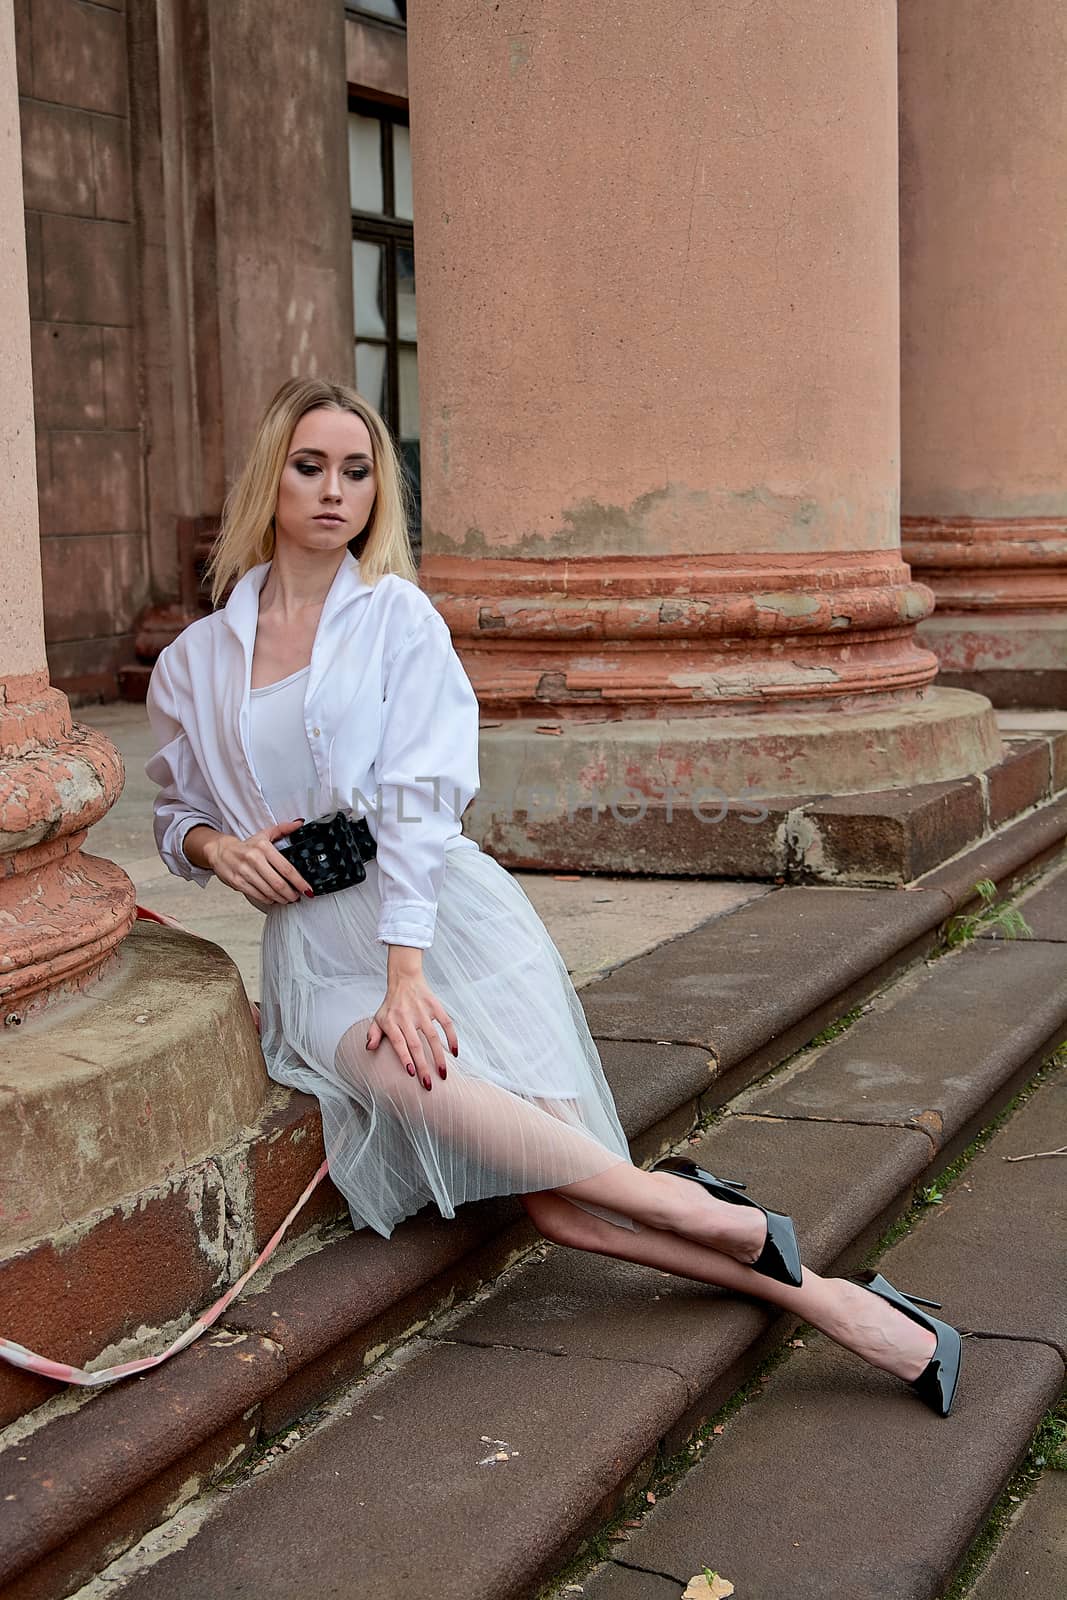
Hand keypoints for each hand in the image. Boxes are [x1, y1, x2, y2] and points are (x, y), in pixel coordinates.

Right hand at [206, 820, 312, 905]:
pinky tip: (273, 898)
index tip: (307, 889)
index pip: (286, 868)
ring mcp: (245, 872)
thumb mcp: (264, 834)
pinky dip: (268, 899)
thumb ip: (283, 829)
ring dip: (281, 898)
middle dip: (291, 893)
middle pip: (278, 883)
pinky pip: (257, 895)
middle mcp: (254, 859)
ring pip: (269, 891)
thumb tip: (299, 823)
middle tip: (297, 896)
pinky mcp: (237, 882)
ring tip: (287, 898)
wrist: (220, 851)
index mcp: (263, 847)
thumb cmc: (246, 846)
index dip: (299, 882)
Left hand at [367, 959, 458, 1090]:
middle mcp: (407, 1017)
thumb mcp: (378, 1018)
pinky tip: (455, 1053)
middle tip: (429, 1085)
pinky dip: (452, 1037)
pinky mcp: (435, 1006)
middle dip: (423, 1066)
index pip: (399, 1042)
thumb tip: (369, 1048)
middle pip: (416, 1045)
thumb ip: (373, 1034)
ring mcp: (422, 1011)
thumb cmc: (391, 1005)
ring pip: (433, 1037)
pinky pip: (447, 1023)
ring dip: (439, 1057)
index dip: (405, 1058)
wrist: (405, 979)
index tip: (412, 1073)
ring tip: (443, 1074)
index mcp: (392, 1021)